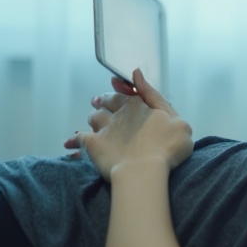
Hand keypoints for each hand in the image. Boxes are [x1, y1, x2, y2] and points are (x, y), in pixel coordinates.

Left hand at [64, 69, 193, 179]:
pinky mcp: (93, 145)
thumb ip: (156, 97)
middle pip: (108, 102)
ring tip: (92, 122)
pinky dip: (74, 141)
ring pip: (94, 118)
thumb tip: (137, 73)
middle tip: (99, 101)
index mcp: (138, 106)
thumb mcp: (177, 121)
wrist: (145, 172)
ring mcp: (105, 129)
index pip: (127, 93)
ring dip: (93, 118)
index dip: (121, 88)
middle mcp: (119, 114)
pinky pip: (78, 139)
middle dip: (104, 100)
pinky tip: (70, 144)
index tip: (114, 83)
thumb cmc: (168, 148)